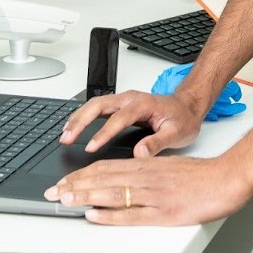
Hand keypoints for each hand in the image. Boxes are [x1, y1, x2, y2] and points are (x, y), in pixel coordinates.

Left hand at [43, 154, 252, 225]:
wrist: (226, 178)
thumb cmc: (201, 175)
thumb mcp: (168, 167)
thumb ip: (145, 172)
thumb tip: (122, 179)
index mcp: (146, 166)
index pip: (106, 168)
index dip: (81, 175)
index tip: (63, 182)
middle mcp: (145, 177)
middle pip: (103, 179)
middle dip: (74, 186)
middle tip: (52, 193)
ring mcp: (153, 195)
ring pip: (112, 193)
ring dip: (85, 197)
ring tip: (64, 200)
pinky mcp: (162, 212)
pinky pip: (131, 213)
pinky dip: (109, 214)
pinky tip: (94, 215)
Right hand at [58, 90, 201, 157]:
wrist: (188, 106)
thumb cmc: (183, 119)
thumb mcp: (177, 133)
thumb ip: (158, 143)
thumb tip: (139, 154)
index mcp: (143, 105)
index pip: (118, 119)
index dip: (103, 133)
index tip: (90, 147)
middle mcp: (131, 99)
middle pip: (99, 105)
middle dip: (81, 121)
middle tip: (67, 138)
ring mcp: (125, 100)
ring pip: (95, 104)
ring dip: (78, 118)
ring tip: (65, 135)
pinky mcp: (121, 105)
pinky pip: (98, 107)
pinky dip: (83, 116)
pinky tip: (74, 127)